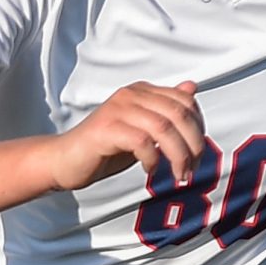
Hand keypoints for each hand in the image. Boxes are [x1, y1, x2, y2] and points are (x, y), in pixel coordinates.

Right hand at [44, 82, 206, 192]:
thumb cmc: (107, 148)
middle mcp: (131, 94)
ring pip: (163, 128)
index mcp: (142, 91)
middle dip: (193, 145)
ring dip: (177, 156)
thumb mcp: (144, 130)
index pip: (185, 101)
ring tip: (178, 175)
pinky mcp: (106, 129)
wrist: (66, 160)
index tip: (197, 154)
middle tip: (192, 169)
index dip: (199, 128)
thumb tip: (192, 88)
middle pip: (178, 114)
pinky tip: (150, 170)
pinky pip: (142, 141)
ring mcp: (118, 109)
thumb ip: (167, 112)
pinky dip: (152, 159)